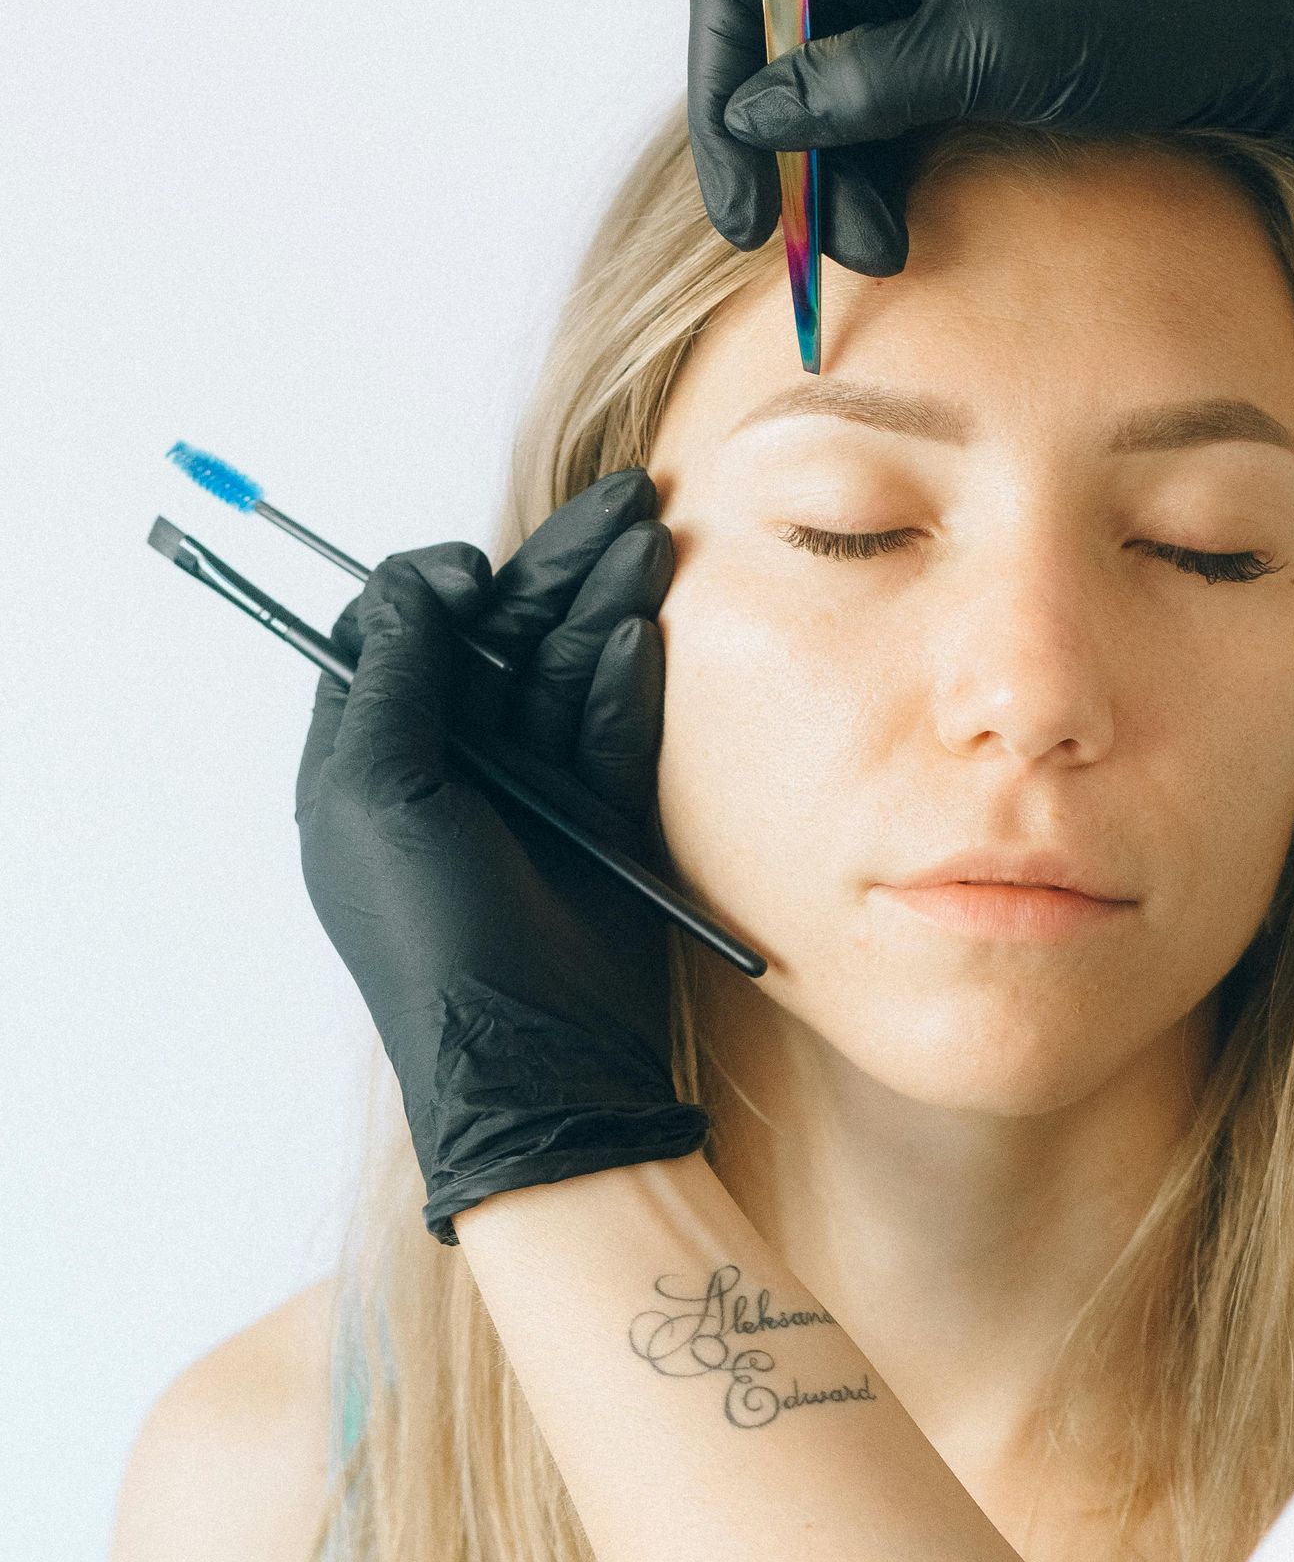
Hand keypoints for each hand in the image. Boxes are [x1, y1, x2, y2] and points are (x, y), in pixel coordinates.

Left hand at [294, 469, 707, 1244]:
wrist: (534, 1058)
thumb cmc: (430, 933)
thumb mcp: (378, 790)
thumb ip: (394, 674)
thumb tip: (420, 579)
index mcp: (373, 760)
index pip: (399, 636)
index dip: (437, 587)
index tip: (474, 571)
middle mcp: (452, 766)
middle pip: (501, 637)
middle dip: (556, 569)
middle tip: (625, 502)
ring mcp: (531, 791)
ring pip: (565, 669)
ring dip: (606, 604)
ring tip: (652, 540)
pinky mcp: (602, 817)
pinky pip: (613, 728)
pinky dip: (627, 679)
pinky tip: (644, 630)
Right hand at [687, 0, 1293, 274]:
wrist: (1279, 30)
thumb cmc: (1144, 10)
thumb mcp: (980, 54)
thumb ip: (853, 86)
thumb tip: (750, 115)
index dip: (723, 95)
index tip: (739, 201)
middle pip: (783, 48)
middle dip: (790, 153)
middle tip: (795, 250)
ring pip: (838, 94)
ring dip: (843, 179)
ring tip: (876, 254)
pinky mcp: (976, 43)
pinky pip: (894, 111)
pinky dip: (888, 173)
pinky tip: (901, 236)